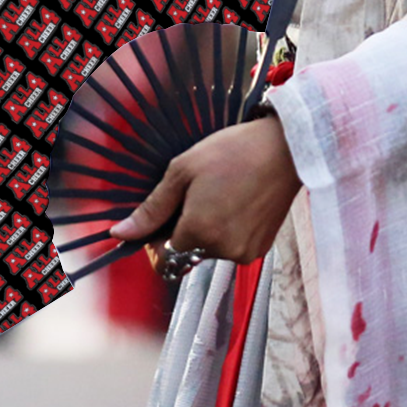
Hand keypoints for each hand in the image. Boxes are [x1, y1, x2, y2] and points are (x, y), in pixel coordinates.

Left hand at [108, 113, 301, 274]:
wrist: (286, 149)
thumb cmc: (232, 152)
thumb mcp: (183, 171)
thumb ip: (152, 208)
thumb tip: (120, 233)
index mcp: (199, 233)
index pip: (162, 257)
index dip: (156, 240)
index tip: (163, 216)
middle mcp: (222, 251)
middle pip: (185, 253)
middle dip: (182, 230)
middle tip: (194, 194)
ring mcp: (244, 253)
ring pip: (208, 251)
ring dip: (205, 230)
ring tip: (219, 193)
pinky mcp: (260, 249)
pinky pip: (230, 247)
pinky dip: (226, 231)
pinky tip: (236, 201)